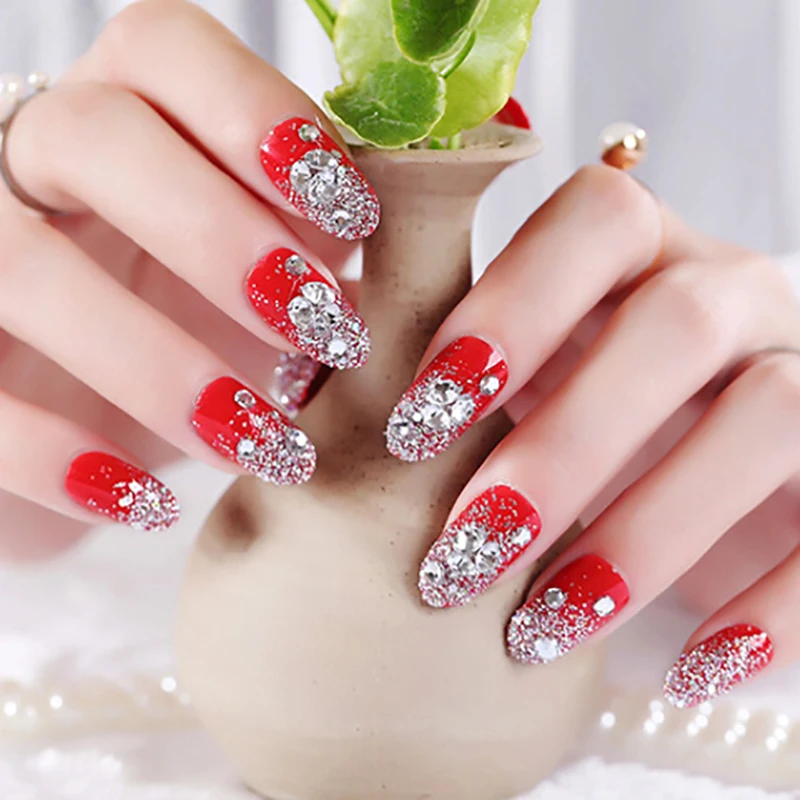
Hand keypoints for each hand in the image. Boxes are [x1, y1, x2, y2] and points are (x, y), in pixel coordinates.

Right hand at [0, 0, 378, 557]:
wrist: (95, 410)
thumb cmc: (205, 323)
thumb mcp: (273, 265)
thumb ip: (333, 227)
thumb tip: (460, 185)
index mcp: (128, 114)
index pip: (168, 51)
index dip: (261, 121)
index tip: (353, 219)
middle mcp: (33, 161)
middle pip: (93, 137)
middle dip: (219, 236)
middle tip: (323, 331)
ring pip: (20, 268)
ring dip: (160, 363)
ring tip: (265, 442)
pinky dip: (68, 457)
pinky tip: (152, 500)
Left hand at [387, 163, 799, 708]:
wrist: (700, 488)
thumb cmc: (575, 424)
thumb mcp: (513, 385)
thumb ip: (434, 370)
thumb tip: (304, 384)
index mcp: (641, 252)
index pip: (599, 218)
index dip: (510, 311)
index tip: (416, 421)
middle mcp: (736, 294)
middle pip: (679, 321)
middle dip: (563, 444)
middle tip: (460, 554)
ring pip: (765, 418)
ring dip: (643, 535)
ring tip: (542, 627)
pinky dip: (768, 610)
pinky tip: (686, 667)